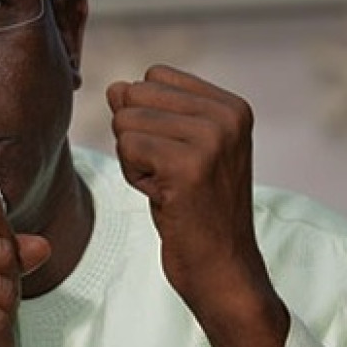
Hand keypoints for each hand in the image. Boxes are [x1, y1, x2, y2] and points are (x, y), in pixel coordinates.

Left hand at [107, 64, 287, 346]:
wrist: (222, 269)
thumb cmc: (195, 211)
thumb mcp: (176, 150)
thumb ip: (149, 112)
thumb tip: (114, 87)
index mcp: (231, 106)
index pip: (154, 76)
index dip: (147, 117)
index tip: (175, 155)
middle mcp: (227, 115)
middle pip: (134, 94)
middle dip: (135, 137)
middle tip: (169, 175)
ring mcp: (212, 139)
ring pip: (125, 122)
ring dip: (134, 161)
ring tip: (169, 188)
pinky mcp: (189, 166)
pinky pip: (127, 148)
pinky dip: (134, 177)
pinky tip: (165, 198)